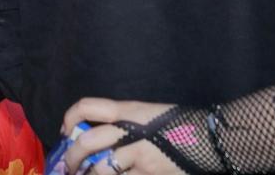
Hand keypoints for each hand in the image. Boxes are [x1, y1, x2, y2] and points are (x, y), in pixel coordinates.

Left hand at [62, 98, 184, 174]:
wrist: (209, 139)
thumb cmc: (178, 124)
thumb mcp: (148, 114)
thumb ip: (123, 122)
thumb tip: (95, 139)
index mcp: (129, 111)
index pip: (89, 107)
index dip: (70, 118)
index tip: (65, 131)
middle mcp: (130, 132)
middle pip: (88, 142)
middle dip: (71, 157)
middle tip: (68, 167)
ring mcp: (139, 156)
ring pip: (101, 169)